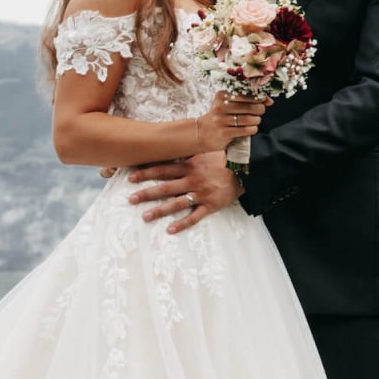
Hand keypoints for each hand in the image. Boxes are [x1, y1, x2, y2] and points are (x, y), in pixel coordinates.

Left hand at [126, 151, 243, 233]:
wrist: (247, 168)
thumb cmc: (224, 159)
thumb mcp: (204, 152)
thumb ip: (187, 154)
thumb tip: (170, 148)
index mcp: (189, 166)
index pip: (162, 169)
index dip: (145, 173)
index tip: (130, 177)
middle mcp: (192, 180)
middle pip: (165, 187)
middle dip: (146, 193)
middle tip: (130, 199)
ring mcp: (201, 193)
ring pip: (176, 203)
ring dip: (159, 210)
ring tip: (145, 217)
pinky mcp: (211, 205)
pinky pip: (195, 216)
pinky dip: (182, 223)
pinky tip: (170, 230)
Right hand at [195, 93, 266, 152]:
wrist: (205, 132)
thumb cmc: (222, 116)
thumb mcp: (230, 104)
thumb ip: (249, 99)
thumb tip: (269, 101)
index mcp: (221, 95)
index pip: (246, 93)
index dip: (258, 97)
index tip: (264, 100)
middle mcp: (220, 107)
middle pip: (248, 107)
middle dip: (259, 109)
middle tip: (260, 111)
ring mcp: (221, 120)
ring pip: (248, 119)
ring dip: (256, 120)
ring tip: (256, 120)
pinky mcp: (224, 133)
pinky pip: (245, 130)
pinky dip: (252, 129)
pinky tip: (252, 128)